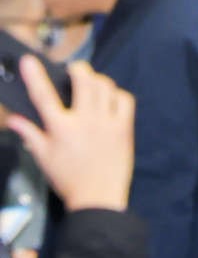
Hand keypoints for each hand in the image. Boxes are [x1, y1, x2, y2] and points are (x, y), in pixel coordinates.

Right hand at [9, 59, 133, 211]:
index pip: (44, 96)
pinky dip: (116, 94)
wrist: (98, 197)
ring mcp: (107, 122)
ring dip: (97, 79)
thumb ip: (30, 135)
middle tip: (74, 70)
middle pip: (84, 81)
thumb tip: (13, 119)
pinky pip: (124, 99)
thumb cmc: (68, 178)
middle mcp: (84, 121)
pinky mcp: (124, 126)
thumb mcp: (43, 158)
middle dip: (78, 69)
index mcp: (60, 129)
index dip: (35, 76)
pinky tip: (110, 99)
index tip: (29, 60)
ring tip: (91, 83)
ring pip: (105, 86)